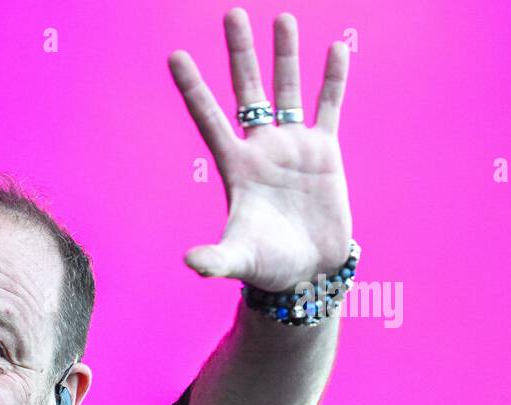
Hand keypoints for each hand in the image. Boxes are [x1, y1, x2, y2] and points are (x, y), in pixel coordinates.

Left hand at [169, 9, 352, 291]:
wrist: (307, 272)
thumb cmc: (268, 266)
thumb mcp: (240, 260)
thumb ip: (216, 259)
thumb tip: (192, 263)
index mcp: (235, 166)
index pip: (208, 118)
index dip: (193, 88)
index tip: (176, 55)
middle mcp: (261, 148)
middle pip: (247, 90)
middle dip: (240, 53)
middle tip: (232, 13)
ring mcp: (293, 146)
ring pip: (288, 90)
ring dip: (285, 55)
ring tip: (282, 17)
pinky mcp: (325, 151)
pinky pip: (329, 107)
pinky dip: (332, 79)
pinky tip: (334, 47)